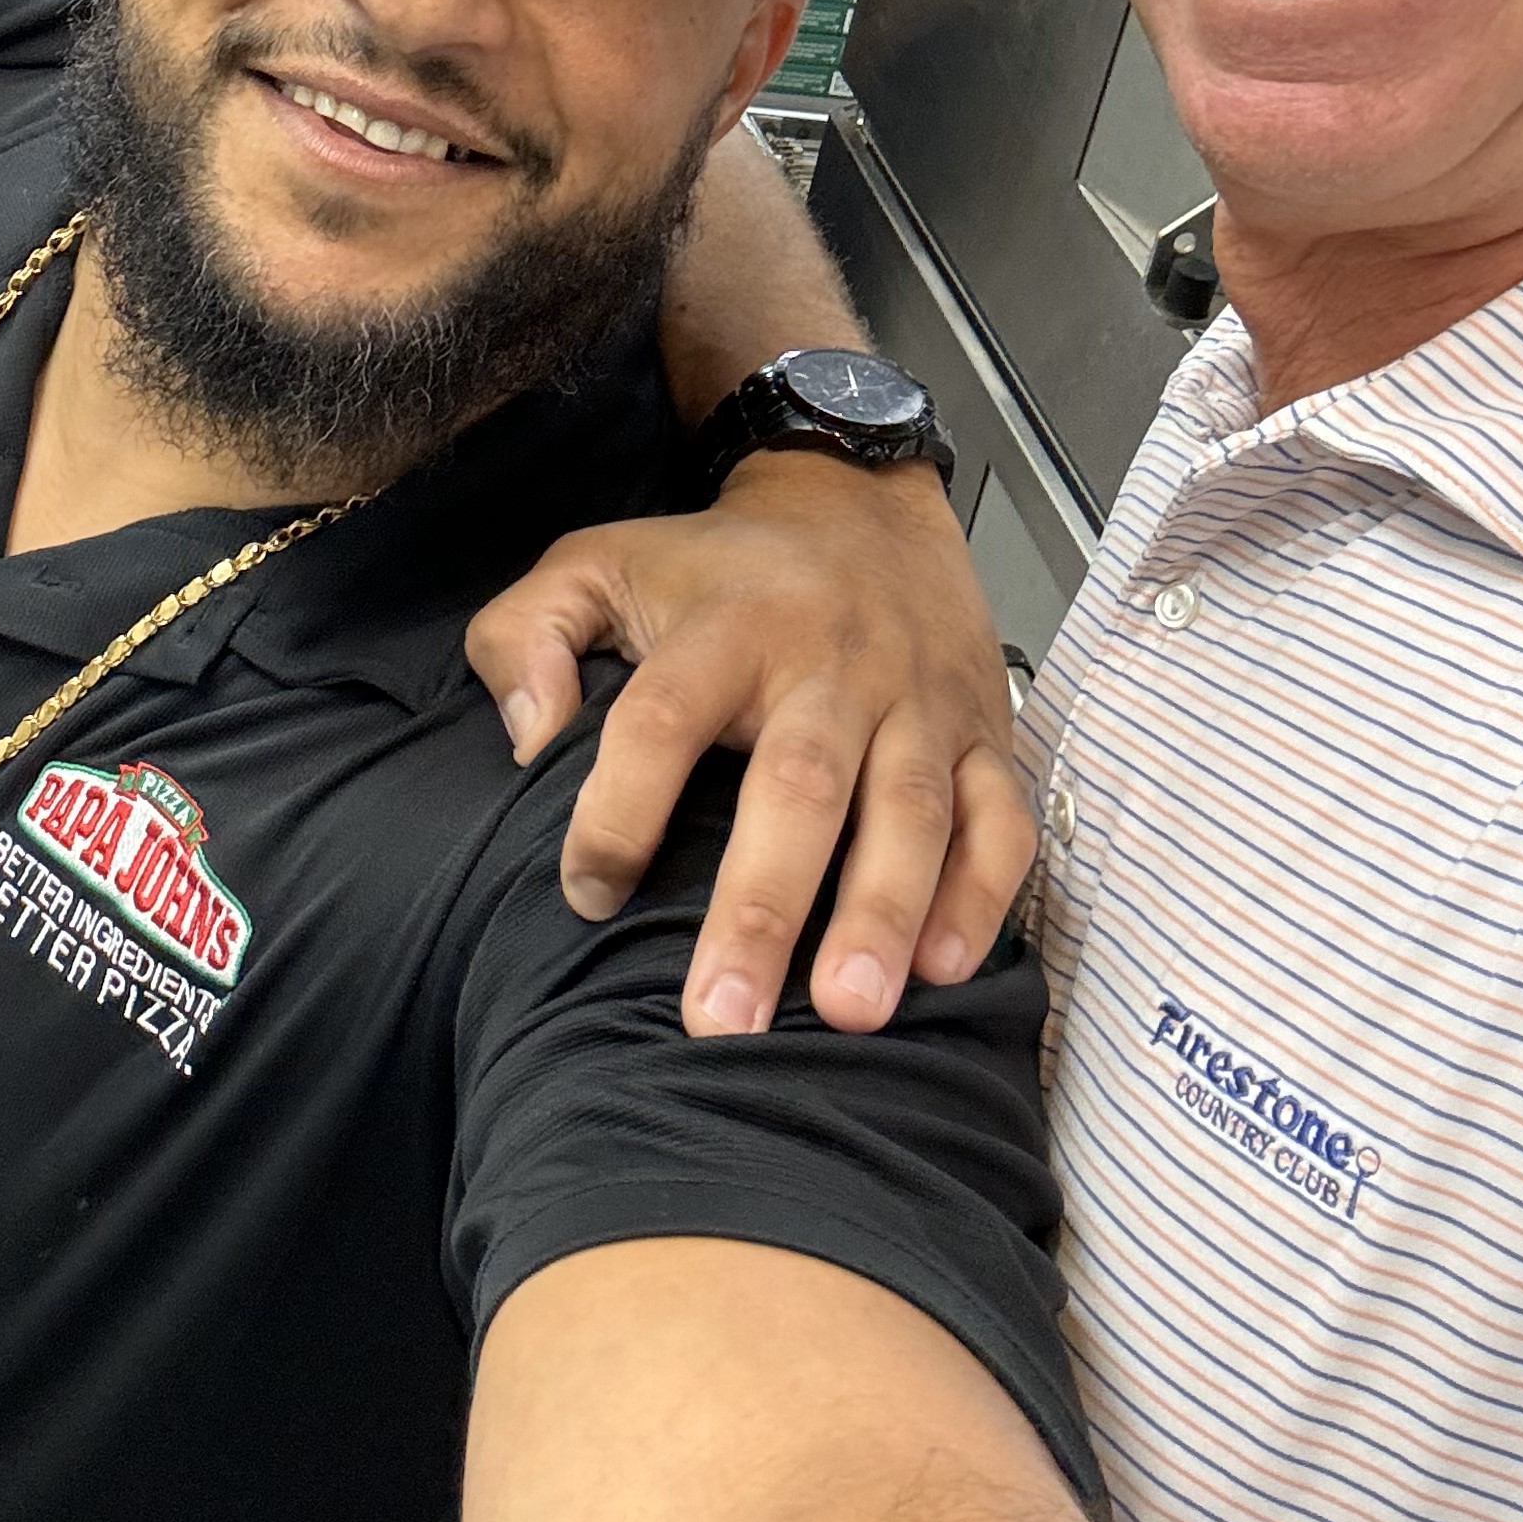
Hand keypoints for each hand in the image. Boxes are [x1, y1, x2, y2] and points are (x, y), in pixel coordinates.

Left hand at [466, 457, 1030, 1038]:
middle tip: (722, 1018)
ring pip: (909, 810)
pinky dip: (982, 892)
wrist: (862, 503)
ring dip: (883, 913)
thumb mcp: (596, 563)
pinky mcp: (982, 734)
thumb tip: (524, 739)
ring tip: (850, 1013)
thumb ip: (525, 635)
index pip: (664, 720)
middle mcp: (831, 663)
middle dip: (763, 908)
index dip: (619, 808)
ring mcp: (917, 701)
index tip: (587, 895)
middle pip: (799, 785)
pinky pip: (999, 817)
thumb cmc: (715, 568)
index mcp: (728, 627)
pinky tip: (945, 968)